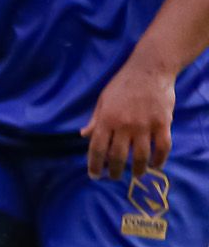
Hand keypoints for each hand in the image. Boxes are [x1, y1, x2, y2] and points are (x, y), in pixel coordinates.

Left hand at [83, 57, 174, 179]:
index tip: (94, 175)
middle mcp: (124, 125)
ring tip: (136, 175)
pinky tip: (156, 165)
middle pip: (117, 156)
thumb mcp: (103, 100)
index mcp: (107, 119)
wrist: (150, 69)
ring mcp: (145, 125)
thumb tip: (83, 135)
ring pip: (140, 156)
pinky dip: (159, 159)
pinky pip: (162, 147)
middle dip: (114, 171)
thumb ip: (95, 120)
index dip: (94, 165)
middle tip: (114, 177)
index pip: (97, 148)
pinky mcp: (163, 123)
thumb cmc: (123, 84)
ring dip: (138, 170)